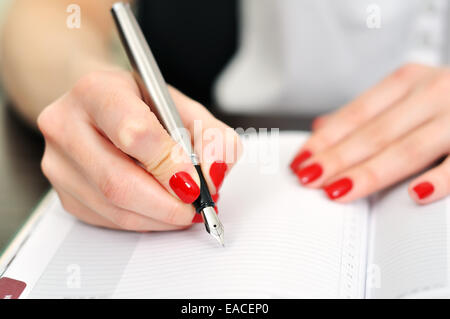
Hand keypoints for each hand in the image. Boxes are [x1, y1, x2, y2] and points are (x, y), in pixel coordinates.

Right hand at [38, 70, 240, 230]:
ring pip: (114, 207)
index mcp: (97, 91)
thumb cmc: (140, 104)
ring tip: (183, 207)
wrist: (99, 106)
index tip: (196, 182)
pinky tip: (158, 209)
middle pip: (118, 181)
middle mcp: (67, 125)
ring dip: (159, 217)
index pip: (135, 133)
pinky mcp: (63, 191)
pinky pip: (107, 220)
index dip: (171, 164)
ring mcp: (59, 162)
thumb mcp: (183, 107)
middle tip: (196, 206)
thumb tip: (214, 176)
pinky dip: (143, 221)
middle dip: (168, 204)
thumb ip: (212, 137)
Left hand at [290, 63, 449, 204]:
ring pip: (408, 148)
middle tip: (309, 178)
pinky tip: (416, 195)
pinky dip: (441, 178)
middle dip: (337, 158)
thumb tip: (322, 127)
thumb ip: (369, 112)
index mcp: (409, 82)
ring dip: (370, 172)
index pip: (356, 114)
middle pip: (375, 132)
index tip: (301, 160)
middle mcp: (434, 92)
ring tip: (339, 190)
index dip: (325, 140)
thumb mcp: (409, 93)